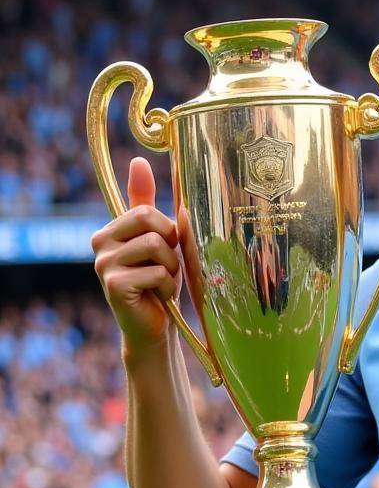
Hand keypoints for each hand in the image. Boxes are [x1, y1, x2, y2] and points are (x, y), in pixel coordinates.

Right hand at [91, 157, 181, 353]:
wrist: (153, 326)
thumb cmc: (157, 281)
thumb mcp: (156, 239)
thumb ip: (145, 203)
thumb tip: (138, 160)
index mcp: (108, 230)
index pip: (147, 211)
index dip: (168, 231)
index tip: (166, 250)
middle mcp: (98, 243)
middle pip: (151, 223)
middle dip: (170, 247)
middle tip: (165, 267)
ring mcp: (102, 264)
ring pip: (157, 248)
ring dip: (171, 269)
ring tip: (161, 283)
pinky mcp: (113, 285)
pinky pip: (156, 272)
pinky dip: (166, 286)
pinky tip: (156, 297)